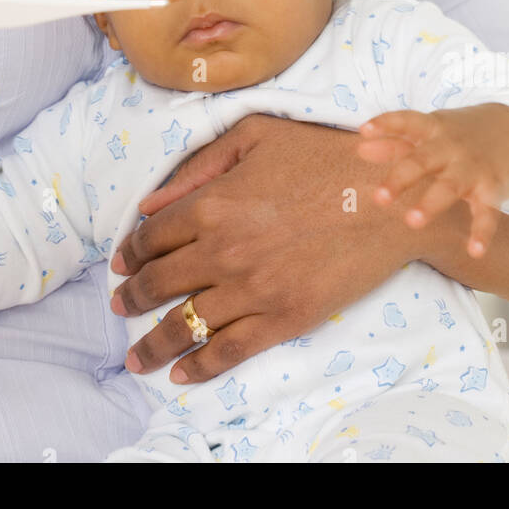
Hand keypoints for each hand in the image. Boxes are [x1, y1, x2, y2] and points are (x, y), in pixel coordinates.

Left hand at [108, 114, 423, 383]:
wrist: (389, 197)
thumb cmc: (324, 155)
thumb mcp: (256, 135)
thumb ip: (199, 165)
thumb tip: (151, 204)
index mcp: (212, 203)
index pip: (152, 236)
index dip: (130, 253)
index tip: (121, 265)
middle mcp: (223, 250)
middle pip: (159, 283)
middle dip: (131, 299)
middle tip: (119, 307)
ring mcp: (253, 289)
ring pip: (186, 324)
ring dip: (154, 343)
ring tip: (137, 357)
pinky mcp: (284, 318)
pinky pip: (230, 350)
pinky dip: (200, 367)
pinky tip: (182, 374)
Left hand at [356, 104, 508, 258]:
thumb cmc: (460, 135)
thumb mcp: (431, 132)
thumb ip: (396, 142)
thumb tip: (360, 149)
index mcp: (433, 128)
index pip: (407, 121)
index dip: (386, 124)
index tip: (364, 131)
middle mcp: (451, 147)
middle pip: (422, 160)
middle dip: (400, 178)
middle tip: (379, 199)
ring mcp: (472, 167)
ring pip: (450, 186)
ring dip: (431, 204)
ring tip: (412, 222)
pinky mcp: (493, 188)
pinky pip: (488, 213)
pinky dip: (482, 233)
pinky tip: (474, 252)